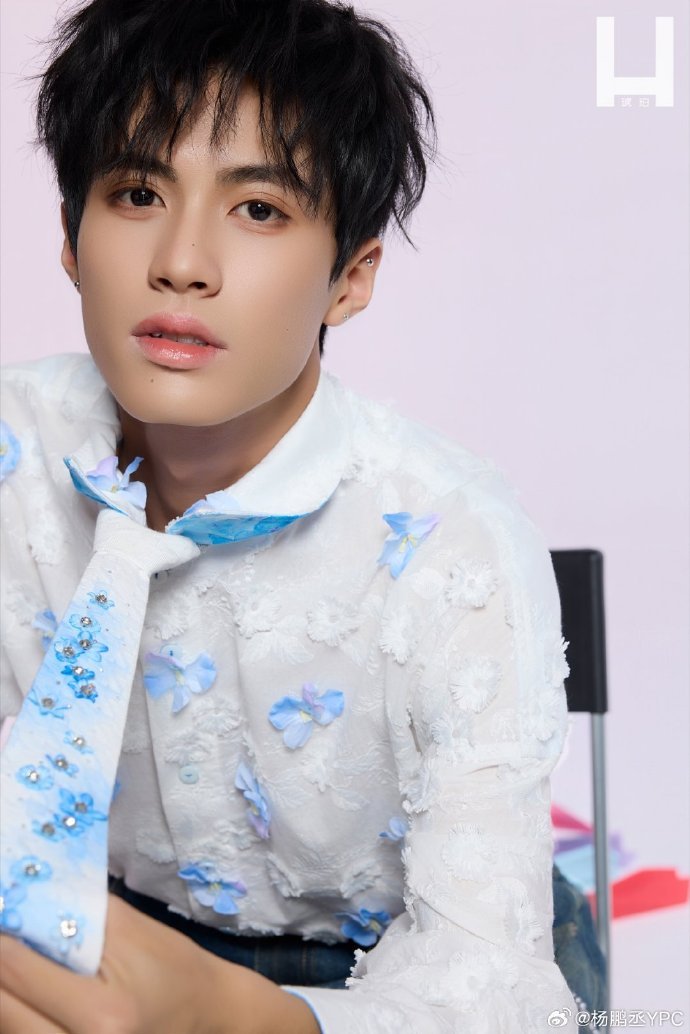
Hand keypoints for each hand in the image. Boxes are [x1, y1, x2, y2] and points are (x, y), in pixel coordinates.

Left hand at [0, 893, 319, 1033]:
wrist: (205, 1011)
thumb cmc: (171, 964)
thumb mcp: (128, 928)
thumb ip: (74, 912)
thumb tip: (23, 894)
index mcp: (103, 1016)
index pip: (18, 973)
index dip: (0, 939)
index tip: (1, 909)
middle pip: (2, 1009)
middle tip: (6, 934)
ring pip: (8, 1027)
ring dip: (5, 993)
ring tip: (14, 963)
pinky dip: (19, 1013)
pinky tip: (26, 991)